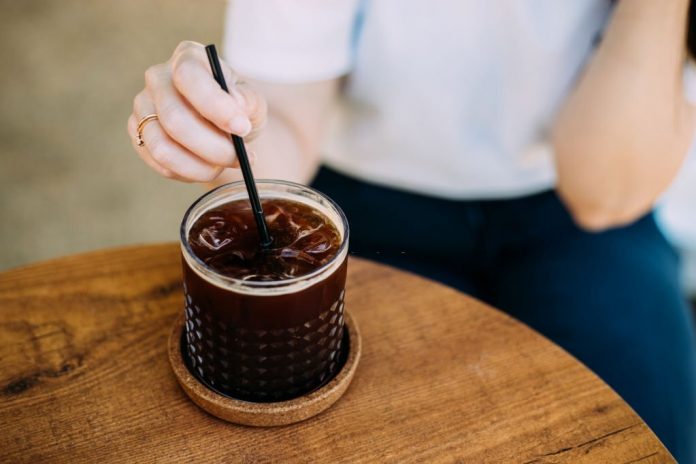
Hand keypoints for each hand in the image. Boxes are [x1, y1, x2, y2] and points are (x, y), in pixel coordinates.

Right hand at [127, 41, 266, 181]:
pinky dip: (188, 173)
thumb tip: (236, 106)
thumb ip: (248, 101)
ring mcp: (143, 106)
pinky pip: (159, 163)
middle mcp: (158, 78)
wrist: (224, 125)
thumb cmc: (238, 108)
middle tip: (240, 159)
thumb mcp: (252, 101)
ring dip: (200, 166)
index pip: (188, 76)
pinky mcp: (138, 134)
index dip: (214, 105)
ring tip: (225, 165)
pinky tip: (207, 167)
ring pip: (162, 147)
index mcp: (189, 58)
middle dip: (212, 147)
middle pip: (174, 119)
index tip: (242, 128)